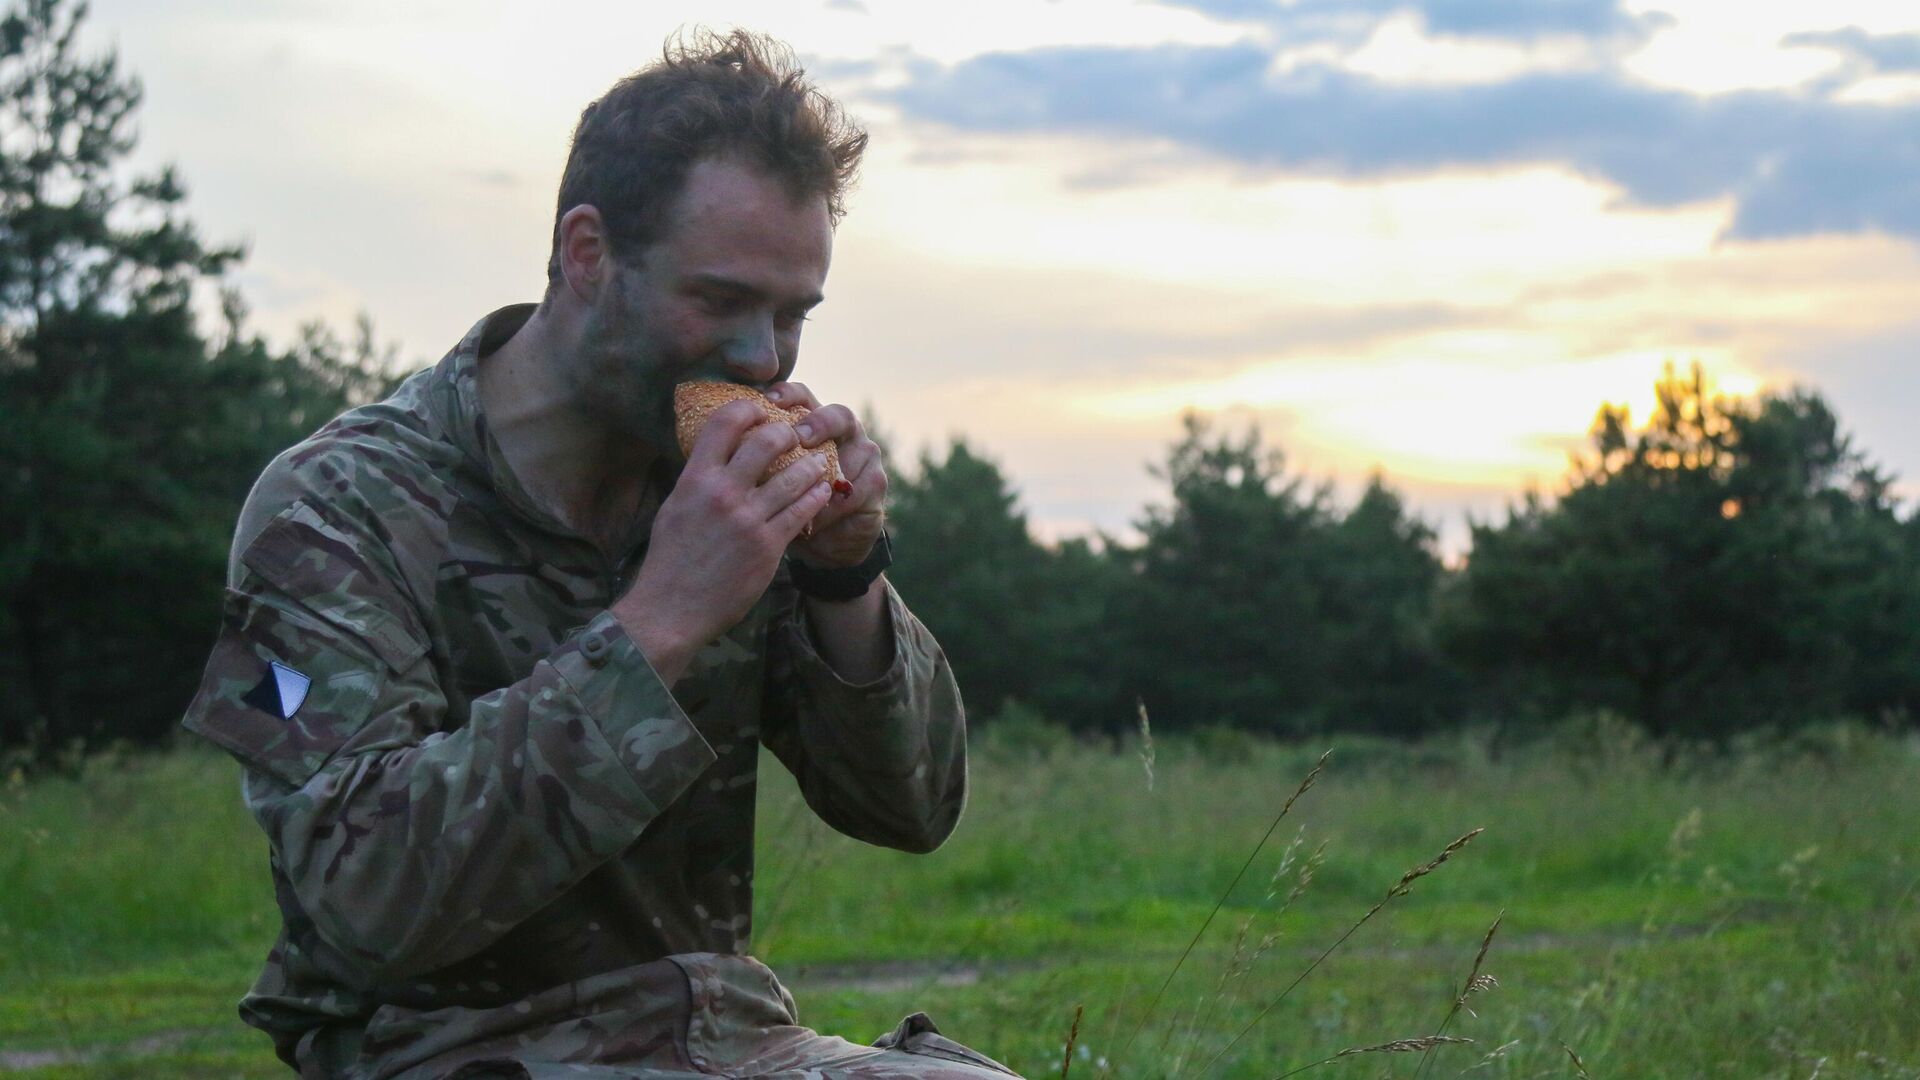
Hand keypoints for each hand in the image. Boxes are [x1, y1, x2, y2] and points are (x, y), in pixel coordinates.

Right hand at [615, 398, 834, 682]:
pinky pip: (803, 511)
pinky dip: (816, 497)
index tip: (761, 411)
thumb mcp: (674, 508)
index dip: (748, 408)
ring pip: (796, 476)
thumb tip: (714, 455)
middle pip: (768, 441)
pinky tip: (821, 493)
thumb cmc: (670, 559)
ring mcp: (748, 519)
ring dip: (812, 466)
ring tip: (819, 463)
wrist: (671, 610)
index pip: (725, 423)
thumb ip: (697, 479)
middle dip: (788, 432)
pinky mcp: (768, 546)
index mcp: (695, 479)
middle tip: (796, 435)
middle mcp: (722, 493)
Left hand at [765, 381, 886, 568]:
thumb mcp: (763, 479)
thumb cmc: (784, 504)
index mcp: (812, 422)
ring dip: (827, 472)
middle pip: (838, 415)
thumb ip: (748, 458)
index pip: (802, 396)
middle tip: (798, 436)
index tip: (768, 400)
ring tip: (805, 484)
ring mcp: (864, 456)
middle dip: (818, 423)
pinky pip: (856, 492)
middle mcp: (842, 433)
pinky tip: (817, 517)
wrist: (824, 541)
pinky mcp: (874, 486)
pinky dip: (834, 505)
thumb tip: (702, 440)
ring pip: (854, 453)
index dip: (789, 394)